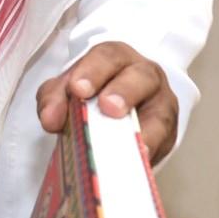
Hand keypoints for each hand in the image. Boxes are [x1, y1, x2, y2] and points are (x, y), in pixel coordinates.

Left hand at [36, 41, 177, 163]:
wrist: (115, 108)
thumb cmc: (91, 91)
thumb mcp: (67, 88)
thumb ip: (54, 98)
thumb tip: (51, 120)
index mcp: (117, 58)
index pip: (107, 57)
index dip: (93, 71)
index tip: (77, 89)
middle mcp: (145, 76)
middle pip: (141, 77)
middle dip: (124, 92)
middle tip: (107, 107)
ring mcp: (162, 104)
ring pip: (160, 113)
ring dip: (144, 129)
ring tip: (129, 142)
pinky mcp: (168, 134)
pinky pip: (162, 143)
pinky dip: (149, 151)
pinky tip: (137, 161)